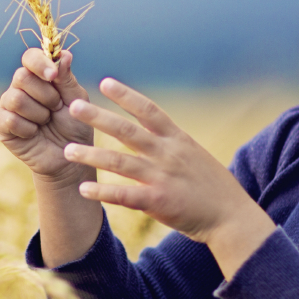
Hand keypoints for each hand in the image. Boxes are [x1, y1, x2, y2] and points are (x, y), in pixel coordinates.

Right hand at [0, 48, 94, 183]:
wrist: (68, 158)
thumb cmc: (74, 126)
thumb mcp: (76, 101)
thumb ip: (67, 79)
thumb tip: (64, 54)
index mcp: (39, 76)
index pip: (30, 57)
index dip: (39, 63)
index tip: (53, 76)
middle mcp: (20, 86)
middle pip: (21, 77)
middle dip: (45, 95)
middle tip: (55, 108)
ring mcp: (8, 104)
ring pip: (15, 99)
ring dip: (38, 114)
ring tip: (46, 122)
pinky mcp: (0, 124)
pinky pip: (10, 120)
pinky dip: (28, 129)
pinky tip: (34, 134)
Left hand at [61, 78, 276, 277]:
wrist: (231, 216)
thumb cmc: (212, 186)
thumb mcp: (194, 154)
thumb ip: (170, 142)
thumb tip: (149, 128)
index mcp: (177, 139)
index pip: (149, 110)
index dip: (127, 95)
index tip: (105, 82)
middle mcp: (168, 154)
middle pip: (127, 131)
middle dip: (98, 117)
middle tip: (73, 107)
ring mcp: (162, 177)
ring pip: (119, 162)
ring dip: (91, 156)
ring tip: (67, 151)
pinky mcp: (158, 201)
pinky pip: (124, 195)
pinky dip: (103, 192)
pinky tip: (84, 189)